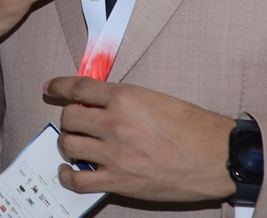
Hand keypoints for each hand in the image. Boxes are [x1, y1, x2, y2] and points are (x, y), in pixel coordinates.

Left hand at [44, 76, 235, 202]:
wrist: (216, 157)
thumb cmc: (193, 127)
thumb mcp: (155, 99)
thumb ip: (124, 100)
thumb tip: (99, 103)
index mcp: (125, 97)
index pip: (78, 87)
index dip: (59, 86)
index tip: (50, 87)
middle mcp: (114, 123)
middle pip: (69, 117)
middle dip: (70, 119)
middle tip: (78, 123)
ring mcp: (114, 154)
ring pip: (69, 145)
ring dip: (69, 144)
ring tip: (77, 145)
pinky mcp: (119, 180)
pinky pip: (78, 180)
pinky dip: (68, 175)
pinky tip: (69, 171)